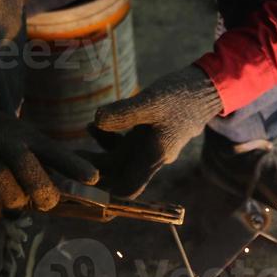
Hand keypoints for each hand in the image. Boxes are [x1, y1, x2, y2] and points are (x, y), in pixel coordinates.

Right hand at [0, 98, 99, 218]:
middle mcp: (3, 143)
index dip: (73, 165)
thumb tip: (83, 185)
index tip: (93, 178)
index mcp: (25, 136)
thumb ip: (48, 161)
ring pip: (6, 193)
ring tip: (13, 202)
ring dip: (14, 205)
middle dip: (42, 192)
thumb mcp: (25, 139)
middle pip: (28, 171)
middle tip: (46, 202)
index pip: (53, 150)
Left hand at [91, 66, 222, 198]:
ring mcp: (149, 146)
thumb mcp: (152, 101)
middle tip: (68, 158)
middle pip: (117, 175)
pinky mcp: (149, 134)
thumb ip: (124, 113)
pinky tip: (94, 125)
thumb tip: (96, 121)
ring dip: (97, 153)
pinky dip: (108, 136)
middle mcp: (151, 156)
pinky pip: (123, 143)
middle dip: (93, 168)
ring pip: (118, 158)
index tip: (82, 175)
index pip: (127, 188)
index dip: (104, 189)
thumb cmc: (184, 96)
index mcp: (154, 156)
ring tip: (79, 138)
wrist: (208, 87)